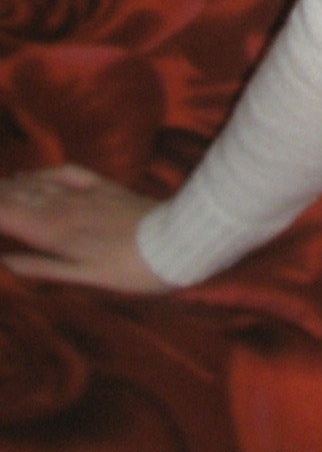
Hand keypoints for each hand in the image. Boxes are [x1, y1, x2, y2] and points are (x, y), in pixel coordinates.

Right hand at [0, 165, 170, 292]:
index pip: (6, 214)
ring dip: (7, 186)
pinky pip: (62, 173)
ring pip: (34, 184)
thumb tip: (5, 261)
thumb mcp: (82, 277)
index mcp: (54, 230)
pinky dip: (38, 175)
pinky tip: (24, 177)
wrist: (174, 240)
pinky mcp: (100, 185)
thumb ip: (41, 268)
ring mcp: (82, 192)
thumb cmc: (128, 270)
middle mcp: (62, 205)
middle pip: (14, 195)